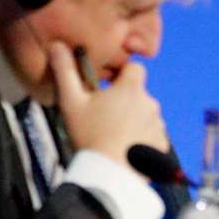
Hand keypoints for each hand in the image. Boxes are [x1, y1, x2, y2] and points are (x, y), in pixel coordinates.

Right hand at [50, 41, 166, 168]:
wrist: (109, 173)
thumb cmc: (89, 135)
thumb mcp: (71, 101)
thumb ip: (65, 71)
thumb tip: (57, 45)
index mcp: (131, 88)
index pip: (134, 68)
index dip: (121, 74)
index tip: (107, 86)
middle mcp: (150, 103)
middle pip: (138, 94)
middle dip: (124, 100)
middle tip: (103, 116)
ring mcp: (158, 125)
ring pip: (145, 116)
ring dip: (134, 121)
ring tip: (113, 136)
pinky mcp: (162, 145)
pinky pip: (152, 136)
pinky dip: (142, 140)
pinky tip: (125, 149)